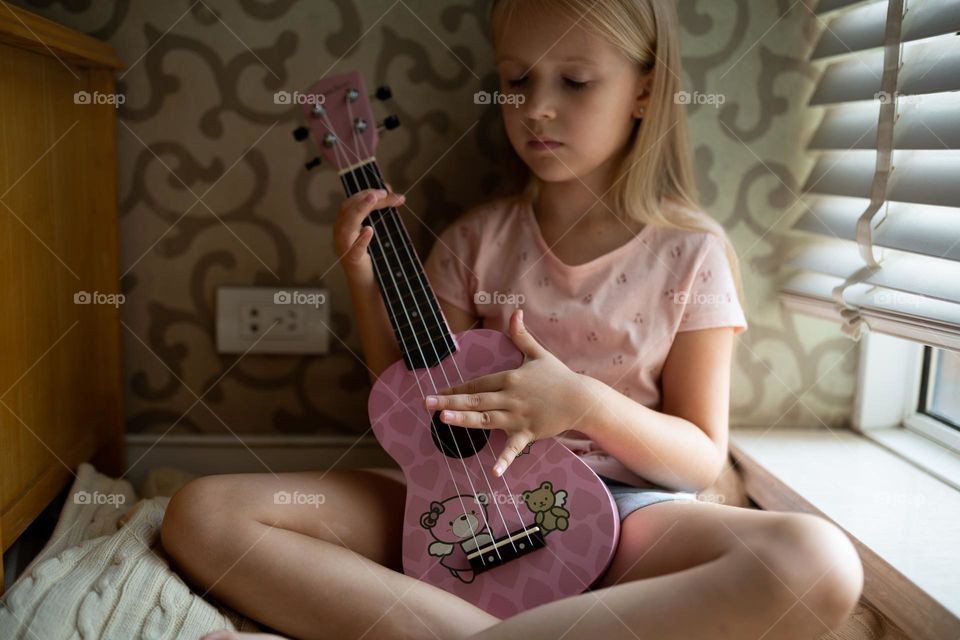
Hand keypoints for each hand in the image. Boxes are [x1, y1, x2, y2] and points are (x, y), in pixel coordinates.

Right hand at [333, 185, 404, 285]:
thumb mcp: (377, 230)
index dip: (368, 192)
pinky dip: (361, 239)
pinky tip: (369, 230)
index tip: (387, 188)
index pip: (354, 202)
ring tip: (373, 199)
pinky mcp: (352, 261)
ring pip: (346, 226)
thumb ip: (380, 213)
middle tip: (383, 192)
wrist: (368, 284)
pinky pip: (354, 250)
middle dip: (365, 197)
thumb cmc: (373, 255)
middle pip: (349, 209)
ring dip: (360, 210)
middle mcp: (341, 233)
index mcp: (345, 224)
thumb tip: (391, 192)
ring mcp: (344, 247)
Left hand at [423, 308, 588, 477]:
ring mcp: (518, 416)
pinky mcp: (528, 433)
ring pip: (486, 419)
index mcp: (509, 378)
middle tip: (427, 404)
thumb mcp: (538, 353)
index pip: (477, 383)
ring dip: (464, 420)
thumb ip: (521, 335)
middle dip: (449, 401)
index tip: (437, 391)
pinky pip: (514, 448)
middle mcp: (510, 397)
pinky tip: (493, 472)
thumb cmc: (558, 376)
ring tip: (443, 420)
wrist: (582, 399)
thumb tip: (516, 311)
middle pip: (475, 400)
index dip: (456, 387)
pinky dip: (504, 460)